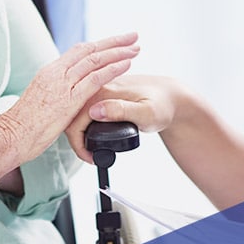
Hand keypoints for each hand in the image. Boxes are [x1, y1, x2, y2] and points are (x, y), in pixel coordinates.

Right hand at [0, 32, 140, 162]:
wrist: (10, 136)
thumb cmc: (22, 127)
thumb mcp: (38, 103)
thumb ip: (53, 94)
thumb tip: (62, 96)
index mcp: (49, 72)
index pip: (78, 51)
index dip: (99, 45)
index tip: (115, 42)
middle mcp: (56, 72)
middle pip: (89, 49)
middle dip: (113, 42)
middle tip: (133, 36)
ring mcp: (62, 84)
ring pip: (95, 60)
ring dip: (118, 52)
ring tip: (136, 48)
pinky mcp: (68, 98)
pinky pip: (95, 78)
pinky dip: (113, 69)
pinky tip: (127, 64)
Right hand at [65, 74, 182, 164]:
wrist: (172, 97)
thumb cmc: (163, 105)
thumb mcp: (146, 112)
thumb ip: (121, 111)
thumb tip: (95, 111)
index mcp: (104, 90)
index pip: (75, 117)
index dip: (77, 142)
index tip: (89, 157)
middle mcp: (99, 86)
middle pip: (71, 114)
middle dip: (74, 139)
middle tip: (89, 156)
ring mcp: (100, 89)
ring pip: (75, 111)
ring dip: (77, 131)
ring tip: (89, 149)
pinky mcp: (103, 93)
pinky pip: (83, 108)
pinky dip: (82, 124)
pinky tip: (91, 135)